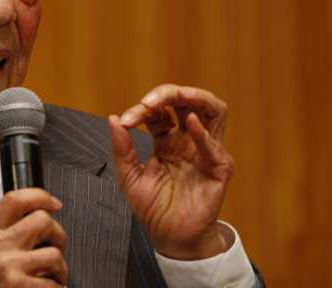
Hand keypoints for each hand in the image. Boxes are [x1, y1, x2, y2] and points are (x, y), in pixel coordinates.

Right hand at [0, 188, 67, 287]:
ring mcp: (8, 267)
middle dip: (57, 236)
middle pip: (42, 220)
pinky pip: (56, 284)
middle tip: (54, 250)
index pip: (14, 200)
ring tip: (48, 280)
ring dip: (59, 271)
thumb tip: (40, 216)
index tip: (55, 204)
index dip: (40, 196)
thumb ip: (5, 234)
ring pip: (55, 254)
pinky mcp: (21, 287)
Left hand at [109, 84, 234, 259]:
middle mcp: (189, 141)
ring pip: (214, 111)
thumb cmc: (152, 208)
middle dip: (170, 93)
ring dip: (196, 97)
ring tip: (178, 95)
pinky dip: (203, 132)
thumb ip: (122, 149)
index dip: (142, 110)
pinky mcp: (218, 169)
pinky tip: (191, 122)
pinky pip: (215, 146)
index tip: (126, 122)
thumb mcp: (129, 177)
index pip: (160, 112)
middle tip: (150, 101)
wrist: (170, 238)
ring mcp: (206, 152)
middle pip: (188, 102)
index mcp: (168, 140)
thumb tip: (113, 119)